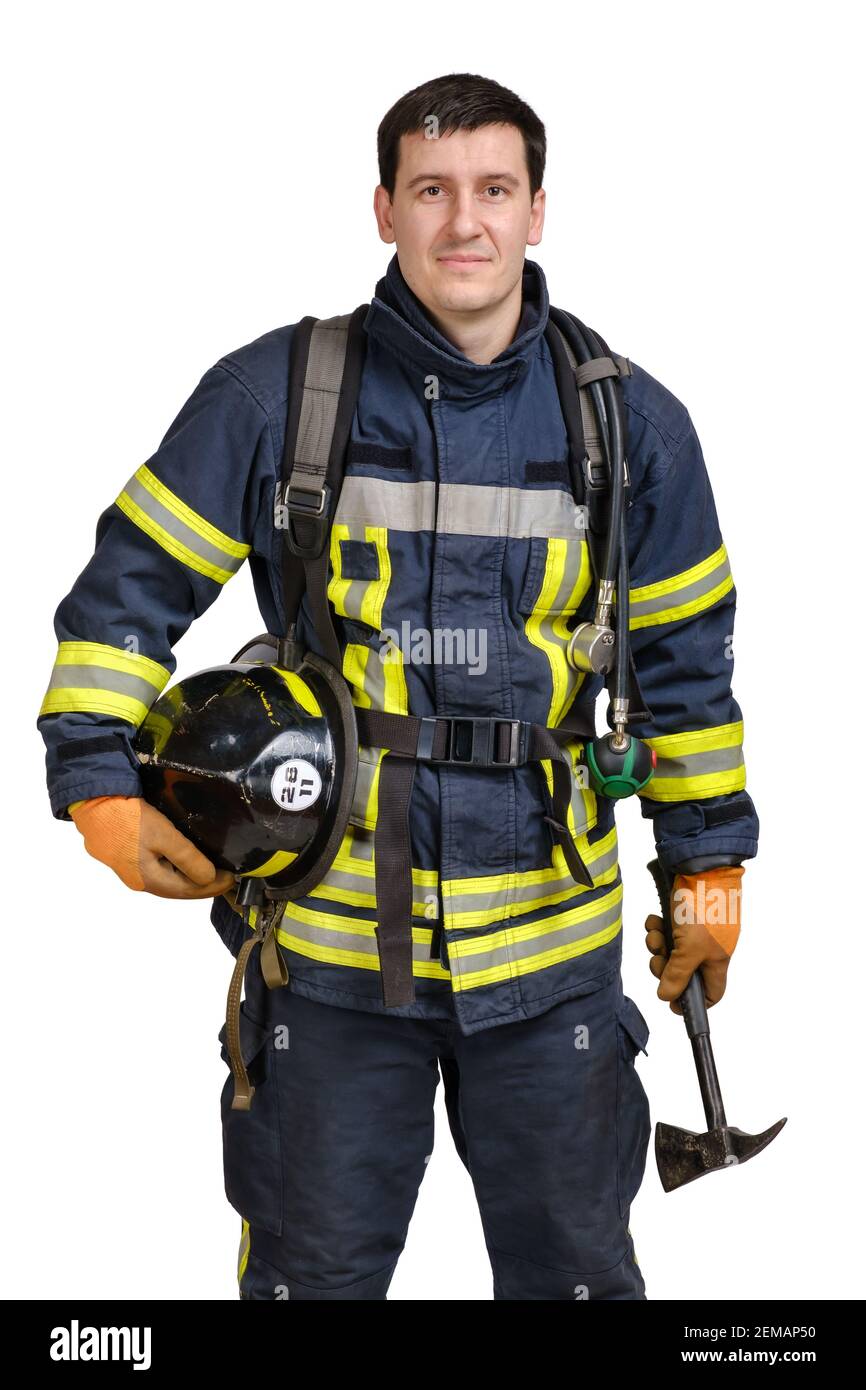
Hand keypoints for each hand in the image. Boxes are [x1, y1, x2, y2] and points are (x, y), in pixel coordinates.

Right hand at [70, 795, 235, 898]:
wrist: (93, 802)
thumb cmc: (129, 819)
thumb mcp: (164, 836)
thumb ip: (187, 858)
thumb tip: (209, 878)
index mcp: (149, 880)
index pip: (189, 891)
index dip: (213, 886)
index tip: (233, 878)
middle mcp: (139, 880)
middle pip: (178, 888)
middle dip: (203, 884)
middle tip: (226, 875)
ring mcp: (130, 870)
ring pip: (167, 879)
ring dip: (189, 876)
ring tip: (210, 869)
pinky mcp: (126, 856)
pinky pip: (158, 868)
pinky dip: (175, 867)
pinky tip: (184, 860)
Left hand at [644, 865, 743, 1013]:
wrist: (700, 865)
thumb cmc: (703, 906)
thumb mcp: (689, 948)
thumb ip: (677, 975)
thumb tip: (666, 997)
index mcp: (717, 960)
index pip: (710, 994)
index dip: (691, 1002)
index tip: (671, 1000)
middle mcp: (708, 947)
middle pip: (684, 972)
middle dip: (666, 967)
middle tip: (658, 958)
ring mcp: (695, 930)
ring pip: (672, 950)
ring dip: (658, 945)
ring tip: (655, 934)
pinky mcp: (682, 914)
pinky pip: (667, 930)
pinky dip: (657, 927)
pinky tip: (654, 920)